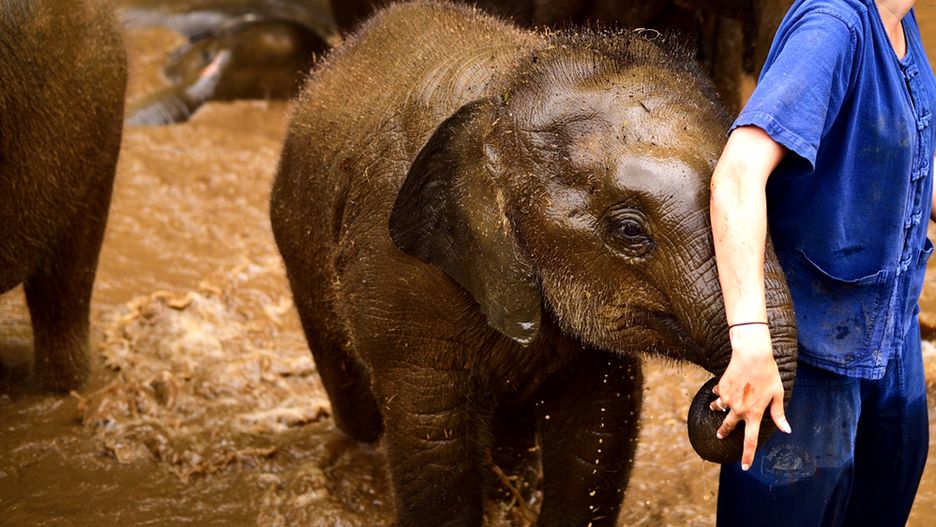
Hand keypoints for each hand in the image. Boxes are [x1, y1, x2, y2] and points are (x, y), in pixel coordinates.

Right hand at [709, 324, 790, 469]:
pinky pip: (718, 394)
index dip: (747, 456)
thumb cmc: (768, 374)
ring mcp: (728, 399)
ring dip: (718, 410)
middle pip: (727, 428)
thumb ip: (778, 414)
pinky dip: (719, 393)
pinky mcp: (721, 388)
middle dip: (723, 433)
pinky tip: (720, 389)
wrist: (752, 356)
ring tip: (717, 408)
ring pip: (718, 409)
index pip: (750, 441)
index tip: (743, 467)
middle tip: (720, 435)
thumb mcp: (777, 394)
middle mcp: (739, 410)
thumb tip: (786, 430)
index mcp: (754, 414)